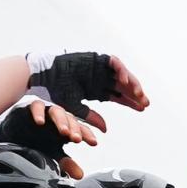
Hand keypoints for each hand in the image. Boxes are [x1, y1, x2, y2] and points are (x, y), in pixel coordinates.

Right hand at [0, 96, 104, 178]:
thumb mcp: (51, 154)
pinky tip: (39, 122)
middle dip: (74, 129)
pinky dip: (38, 112)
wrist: (12, 135)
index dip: (88, 134)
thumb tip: (80, 175)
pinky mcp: (30, 107)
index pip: (80, 129)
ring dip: (61, 120)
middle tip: (76, 139)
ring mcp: (45, 111)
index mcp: (66, 128)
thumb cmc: (36, 142)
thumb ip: (66, 163)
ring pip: (57, 111)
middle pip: (70, 119)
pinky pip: (36, 106)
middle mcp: (58, 118)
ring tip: (63, 132)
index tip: (93, 143)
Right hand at [25, 50, 148, 115]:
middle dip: (135, 93)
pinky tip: (124, 81)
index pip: (119, 95)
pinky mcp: (95, 58)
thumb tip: (105, 129)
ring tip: (138, 93)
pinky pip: (113, 62)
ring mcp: (98, 68)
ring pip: (121, 74)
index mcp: (96, 89)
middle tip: (144, 103)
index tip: (142, 108)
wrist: (42, 77)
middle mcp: (100, 78)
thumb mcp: (74, 107)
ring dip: (131, 82)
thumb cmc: (54, 91)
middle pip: (123, 86)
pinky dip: (120, 70)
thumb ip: (90, 116)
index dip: (131, 101)